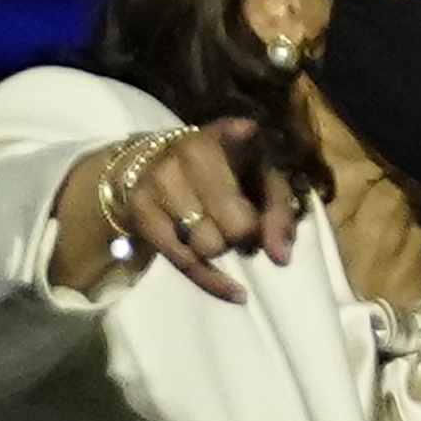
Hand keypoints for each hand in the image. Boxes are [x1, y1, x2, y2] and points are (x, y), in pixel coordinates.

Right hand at [51, 117, 290, 301]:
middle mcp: (190, 151)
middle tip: (243, 230)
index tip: (246, 131)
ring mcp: (160, 179)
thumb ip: (279, 216)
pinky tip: (233, 289)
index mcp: (225, 136)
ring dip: (223, 249)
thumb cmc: (223, 179)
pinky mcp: (141, 209)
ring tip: (218, 232)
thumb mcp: (260, 184)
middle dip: (247, 236)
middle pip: (236, 222)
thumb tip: (280, 258)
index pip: (235, 133)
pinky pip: (183, 261)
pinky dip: (212, 281)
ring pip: (209, 244)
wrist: (148, 169)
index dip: (240, 135)